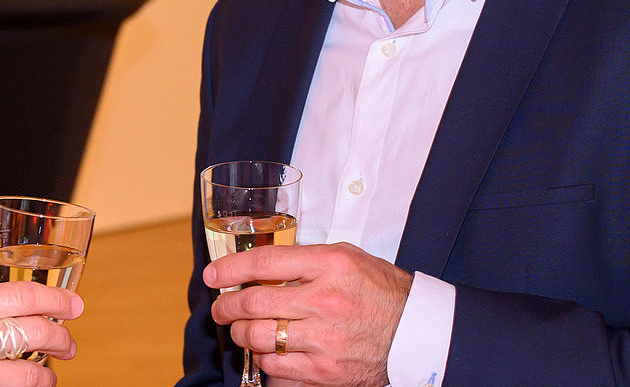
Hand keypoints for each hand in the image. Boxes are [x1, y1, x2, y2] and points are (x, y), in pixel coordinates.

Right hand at [0, 281, 81, 385]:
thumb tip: (14, 310)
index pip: (23, 294)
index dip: (57, 298)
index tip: (74, 305)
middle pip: (36, 330)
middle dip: (62, 338)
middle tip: (68, 343)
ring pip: (31, 371)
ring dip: (47, 374)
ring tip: (50, 373)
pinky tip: (28, 386)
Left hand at [205, 242, 411, 386]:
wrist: (416, 332)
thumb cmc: (380, 291)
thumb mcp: (346, 258)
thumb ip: (305, 261)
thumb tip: (260, 268)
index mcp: (330, 266)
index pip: (265, 263)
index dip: (230, 269)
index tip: (213, 276)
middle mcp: (325, 302)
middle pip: (255, 303)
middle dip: (228, 307)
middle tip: (221, 309)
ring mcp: (325, 340)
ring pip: (261, 338)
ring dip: (242, 334)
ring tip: (241, 330)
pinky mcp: (326, 371)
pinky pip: (278, 368)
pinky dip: (264, 360)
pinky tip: (266, 352)